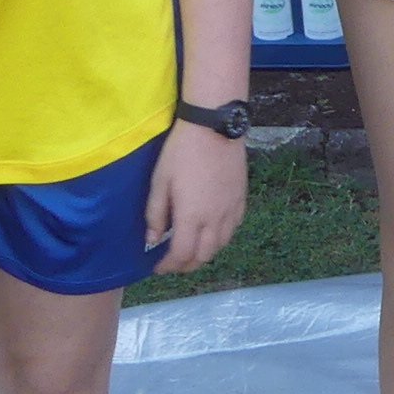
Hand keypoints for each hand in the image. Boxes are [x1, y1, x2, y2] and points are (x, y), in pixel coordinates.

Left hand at [147, 123, 246, 274]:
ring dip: (204, 254)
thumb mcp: (160, 181)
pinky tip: (211, 231)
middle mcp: (215, 220)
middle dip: (186, 265)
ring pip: (221, 246)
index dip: (168, 267)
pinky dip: (220, 238)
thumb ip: (156, 214)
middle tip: (172, 261)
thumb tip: (152, 240)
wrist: (214, 127)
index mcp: (192, 217)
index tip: (157, 267)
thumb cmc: (182, 151)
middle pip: (203, 257)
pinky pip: (233, 229)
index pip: (181, 255)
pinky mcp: (241, 199)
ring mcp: (231, 210)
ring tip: (190, 248)